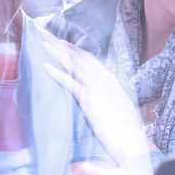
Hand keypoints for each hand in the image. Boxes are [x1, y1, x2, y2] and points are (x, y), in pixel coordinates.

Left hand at [40, 29, 152, 170]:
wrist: (133, 142)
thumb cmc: (127, 131)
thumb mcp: (119, 109)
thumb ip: (108, 99)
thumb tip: (100, 97)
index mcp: (111, 81)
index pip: (90, 60)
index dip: (74, 50)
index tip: (61, 42)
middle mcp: (105, 80)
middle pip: (79, 57)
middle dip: (61, 44)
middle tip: (44, 33)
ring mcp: (98, 89)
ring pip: (74, 64)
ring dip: (56, 52)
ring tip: (42, 42)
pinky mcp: (90, 100)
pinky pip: (71, 83)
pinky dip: (58, 74)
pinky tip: (45, 66)